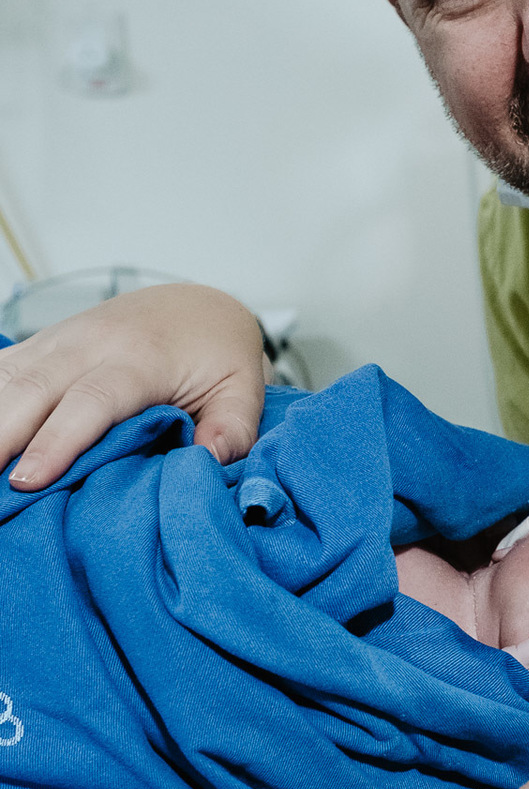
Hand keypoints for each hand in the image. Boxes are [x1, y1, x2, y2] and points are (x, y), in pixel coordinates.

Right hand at [0, 284, 265, 488]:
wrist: (197, 307)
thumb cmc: (218, 355)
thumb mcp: (244, 391)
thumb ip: (233, 428)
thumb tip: (208, 462)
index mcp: (141, 358)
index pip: (91, 400)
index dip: (58, 441)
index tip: (29, 481)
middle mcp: (91, 343)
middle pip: (33, 388)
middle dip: (2, 435)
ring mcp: (60, 340)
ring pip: (8, 376)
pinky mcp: (42, 346)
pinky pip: (1, 368)